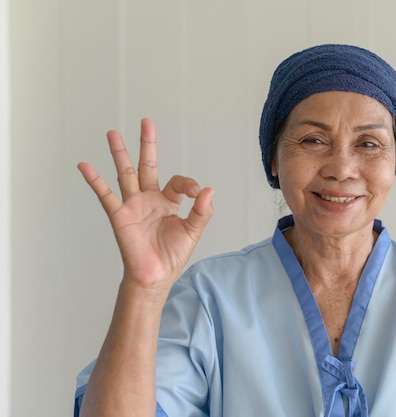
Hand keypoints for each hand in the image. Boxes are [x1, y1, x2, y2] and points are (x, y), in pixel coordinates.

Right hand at [78, 118, 213, 292]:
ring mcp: (133, 205)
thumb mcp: (193, 232)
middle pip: (148, 165)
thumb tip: (209, 190)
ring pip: (125, 173)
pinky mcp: (120, 216)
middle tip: (147, 121)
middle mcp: (149, 199)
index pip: (177, 182)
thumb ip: (202, 211)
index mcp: (168, 202)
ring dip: (120, 153)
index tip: (196, 193)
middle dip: (147, 144)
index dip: (188, 184)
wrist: (155, 277)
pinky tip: (85, 165)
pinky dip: (95, 181)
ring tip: (113, 132)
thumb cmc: (172, 256)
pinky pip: (106, 195)